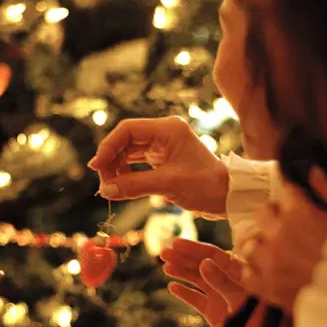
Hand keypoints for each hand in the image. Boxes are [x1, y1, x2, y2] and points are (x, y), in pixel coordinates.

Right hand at [88, 117, 228, 215]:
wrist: (229, 196)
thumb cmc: (206, 186)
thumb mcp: (168, 185)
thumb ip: (134, 185)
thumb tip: (106, 190)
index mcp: (168, 129)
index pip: (128, 130)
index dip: (109, 147)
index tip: (97, 167)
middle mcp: (164, 133)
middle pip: (126, 140)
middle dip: (111, 160)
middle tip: (103, 183)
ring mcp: (163, 145)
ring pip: (129, 152)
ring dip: (117, 168)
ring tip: (110, 187)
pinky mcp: (163, 159)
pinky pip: (137, 162)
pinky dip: (127, 173)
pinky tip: (121, 186)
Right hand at [161, 239, 247, 326]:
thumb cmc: (257, 315)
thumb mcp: (240, 296)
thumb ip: (222, 281)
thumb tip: (203, 262)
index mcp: (237, 271)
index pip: (212, 254)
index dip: (193, 248)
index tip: (175, 243)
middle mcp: (226, 280)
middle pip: (201, 265)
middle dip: (182, 258)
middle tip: (163, 252)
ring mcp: (219, 296)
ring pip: (196, 280)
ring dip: (181, 272)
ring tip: (165, 267)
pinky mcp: (213, 312)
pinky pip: (196, 300)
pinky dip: (184, 293)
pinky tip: (172, 287)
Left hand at [241, 168, 326, 313]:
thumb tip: (313, 171)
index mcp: (299, 213)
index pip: (285, 192)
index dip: (293, 196)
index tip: (299, 202)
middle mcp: (278, 234)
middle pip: (262, 214)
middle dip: (274, 215)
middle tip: (287, 224)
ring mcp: (269, 262)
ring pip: (250, 244)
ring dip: (260, 243)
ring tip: (273, 248)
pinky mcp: (267, 288)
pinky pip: (246, 275)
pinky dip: (251, 271)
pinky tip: (263, 270)